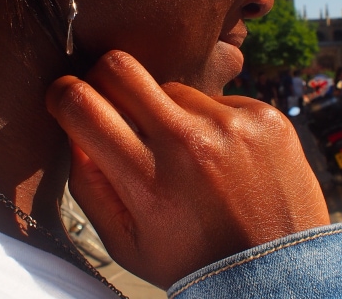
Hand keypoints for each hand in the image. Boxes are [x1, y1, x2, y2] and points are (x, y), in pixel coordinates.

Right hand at [46, 51, 328, 288]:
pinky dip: (210, 122)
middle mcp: (187, 144)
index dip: (62, 94)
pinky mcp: (264, 117)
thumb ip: (88, 184)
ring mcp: (230, 125)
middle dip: (104, 78)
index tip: (65, 98)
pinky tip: (225, 158)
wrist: (280, 274)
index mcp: (146, 182)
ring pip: (171, 87)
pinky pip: (216, 99)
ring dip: (167, 113)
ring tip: (190, 157)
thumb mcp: (125, 243)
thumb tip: (73, 128)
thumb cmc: (191, 261)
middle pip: (120, 67)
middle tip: (115, 105)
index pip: (81, 105)